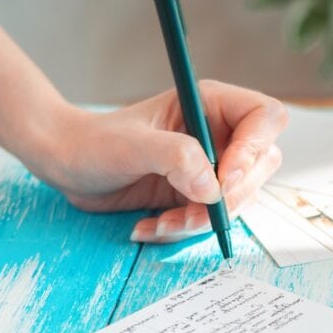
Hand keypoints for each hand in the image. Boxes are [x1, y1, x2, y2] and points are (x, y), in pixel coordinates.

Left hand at [49, 80, 287, 241]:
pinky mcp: (195, 193)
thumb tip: (212, 186)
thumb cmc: (95, 143)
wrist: (68, 165)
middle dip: (229, 197)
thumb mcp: (132, 146)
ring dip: (202, 220)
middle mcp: (217, 133)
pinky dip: (184, 229)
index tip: (223, 179)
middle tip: (193, 212)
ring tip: (161, 223)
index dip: (255, 149)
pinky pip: (210, 218)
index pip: (264, 118)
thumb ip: (175, 157)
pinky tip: (150, 226)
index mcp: (210, 104)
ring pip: (237, 199)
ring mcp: (209, 165)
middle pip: (260, 165)